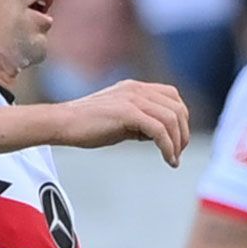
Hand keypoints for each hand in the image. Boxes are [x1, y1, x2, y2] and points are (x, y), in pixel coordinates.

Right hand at [54, 79, 191, 165]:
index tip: (178, 140)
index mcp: (135, 88)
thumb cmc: (87, 125)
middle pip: (177, 108)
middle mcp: (137, 89)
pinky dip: (168, 147)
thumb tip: (161, 136)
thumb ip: (141, 123)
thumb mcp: (121, 120)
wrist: (63, 123)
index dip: (181, 118)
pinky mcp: (128, 113)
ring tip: (173, 159)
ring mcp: (133, 99)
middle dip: (183, 133)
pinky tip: (167, 159)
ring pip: (171, 119)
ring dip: (177, 143)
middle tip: (178, 153)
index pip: (172, 96)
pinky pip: (159, 130)